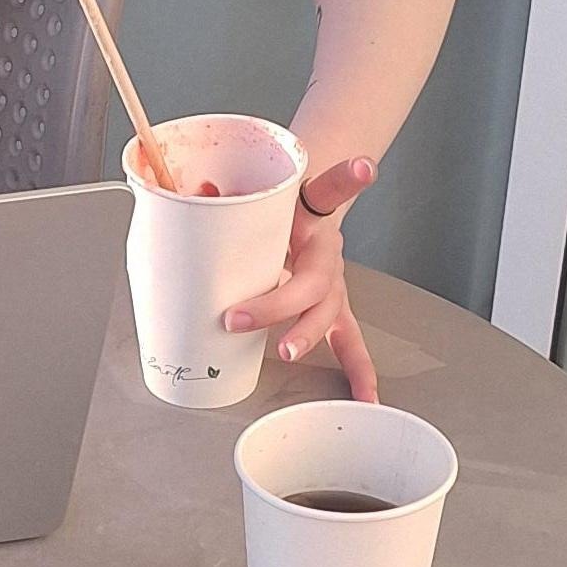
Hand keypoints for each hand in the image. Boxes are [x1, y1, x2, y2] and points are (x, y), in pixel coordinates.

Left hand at [223, 155, 377, 398]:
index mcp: (314, 211)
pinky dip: (358, 370)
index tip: (362, 170)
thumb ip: (226, 191)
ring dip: (306, 333)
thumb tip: (200, 194)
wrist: (304, 210)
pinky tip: (366, 396)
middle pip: (313, 277)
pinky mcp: (331, 307)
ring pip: (328, 312)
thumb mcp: (256, 189)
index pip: (329, 188)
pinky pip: (348, 342)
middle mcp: (327, 249)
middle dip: (278, 302)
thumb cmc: (279, 205)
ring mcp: (332, 282)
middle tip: (240, 316)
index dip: (347, 179)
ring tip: (288, 350)